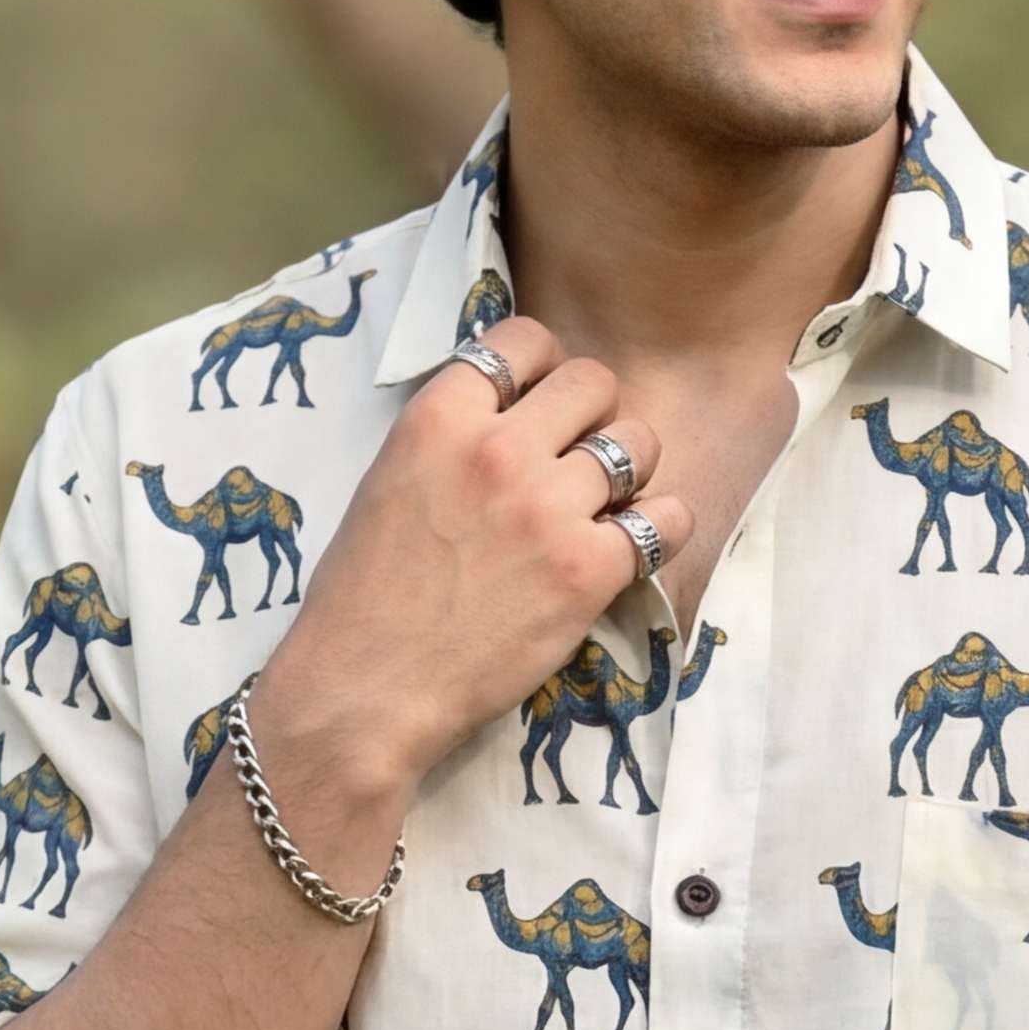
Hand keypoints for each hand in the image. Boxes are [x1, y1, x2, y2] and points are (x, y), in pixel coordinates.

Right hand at [256, 318, 696, 804]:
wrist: (366, 690)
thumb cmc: (361, 597)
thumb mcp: (388, 480)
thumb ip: (449, 436)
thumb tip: (510, 415)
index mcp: (438, 418)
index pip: (524, 339)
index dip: (543, 366)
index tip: (541, 401)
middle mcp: (497, 449)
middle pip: (594, 381)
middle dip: (593, 415)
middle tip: (576, 459)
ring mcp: (548, 509)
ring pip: (638, 443)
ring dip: (628, 471)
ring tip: (602, 506)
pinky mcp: (588, 570)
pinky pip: (666, 518)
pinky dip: (660, 528)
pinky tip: (632, 546)